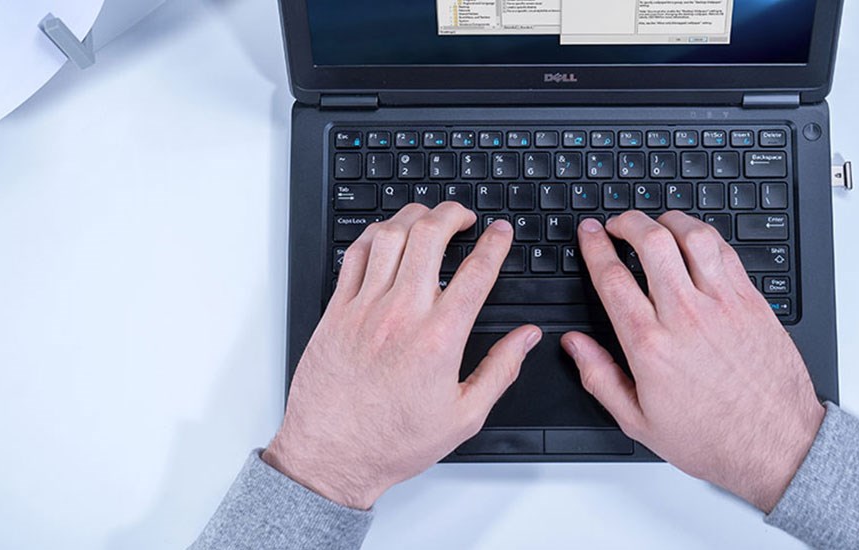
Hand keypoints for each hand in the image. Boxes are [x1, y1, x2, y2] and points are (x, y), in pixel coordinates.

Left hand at [263, 203, 540, 509]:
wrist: (332, 456)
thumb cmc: (392, 442)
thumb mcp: (464, 416)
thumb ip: (501, 370)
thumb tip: (526, 338)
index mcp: (439, 339)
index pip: (476, 272)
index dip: (495, 243)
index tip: (502, 233)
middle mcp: (401, 315)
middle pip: (430, 237)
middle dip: (453, 214)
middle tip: (465, 215)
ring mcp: (364, 309)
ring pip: (390, 236)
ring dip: (414, 216)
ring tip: (428, 217)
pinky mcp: (336, 312)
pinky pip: (355, 256)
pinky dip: (374, 235)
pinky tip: (386, 236)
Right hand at [563, 212, 824, 511]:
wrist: (775, 445)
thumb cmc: (713, 438)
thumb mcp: (640, 422)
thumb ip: (600, 378)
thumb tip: (574, 346)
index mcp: (650, 345)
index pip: (612, 278)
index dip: (594, 247)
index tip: (589, 234)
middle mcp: (685, 317)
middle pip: (651, 242)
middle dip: (628, 221)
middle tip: (618, 223)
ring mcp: (722, 305)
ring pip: (692, 236)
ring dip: (669, 220)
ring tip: (657, 223)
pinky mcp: (752, 302)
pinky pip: (726, 252)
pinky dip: (705, 236)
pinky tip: (696, 241)